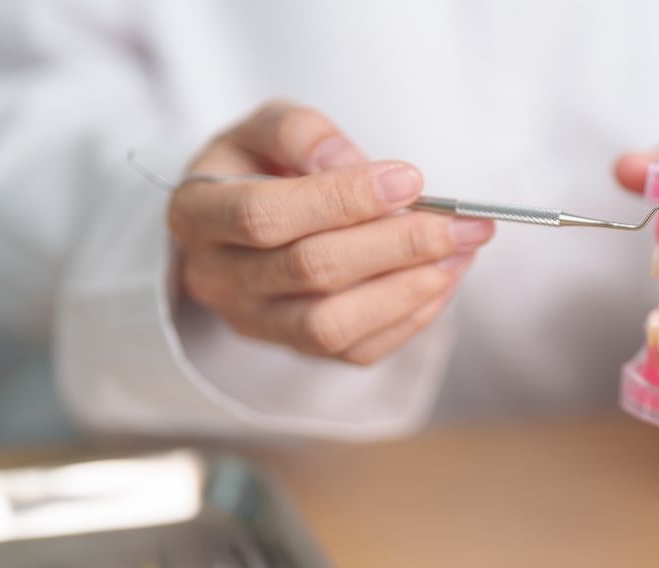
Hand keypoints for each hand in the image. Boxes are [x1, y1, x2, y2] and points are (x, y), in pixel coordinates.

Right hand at [168, 101, 494, 363]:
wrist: (240, 218)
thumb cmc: (258, 166)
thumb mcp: (265, 127)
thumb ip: (300, 133)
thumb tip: (352, 165)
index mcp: (197, 214)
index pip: (265, 216)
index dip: (341, 200)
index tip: (410, 179)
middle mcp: (218, 279)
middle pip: (311, 272)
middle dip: (398, 244)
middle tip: (461, 221)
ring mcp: (258, 323)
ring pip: (334, 324)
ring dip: (410, 287)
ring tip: (461, 250)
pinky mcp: (298, 350)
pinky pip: (358, 349)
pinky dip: (412, 316)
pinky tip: (445, 276)